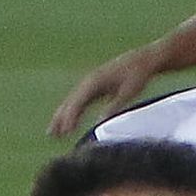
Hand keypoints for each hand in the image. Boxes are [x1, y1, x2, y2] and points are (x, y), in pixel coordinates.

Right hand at [48, 47, 165, 138]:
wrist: (143, 60)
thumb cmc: (138, 75)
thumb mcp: (128, 92)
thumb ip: (114, 106)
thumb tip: (100, 122)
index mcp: (95, 81)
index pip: (78, 102)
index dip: (71, 118)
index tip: (66, 132)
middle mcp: (89, 81)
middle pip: (70, 102)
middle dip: (60, 118)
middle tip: (52, 135)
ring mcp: (90, 83)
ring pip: (71, 101)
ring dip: (61, 116)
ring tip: (53, 133)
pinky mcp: (94, 86)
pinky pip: (78, 101)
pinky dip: (71, 112)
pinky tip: (68, 123)